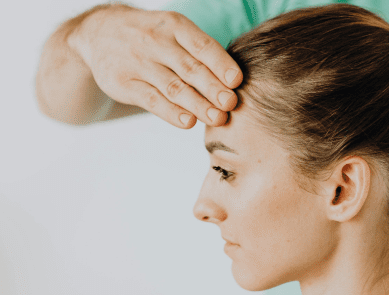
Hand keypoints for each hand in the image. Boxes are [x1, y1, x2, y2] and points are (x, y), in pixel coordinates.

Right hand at [69, 4, 240, 127]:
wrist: (99, 33)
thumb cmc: (154, 37)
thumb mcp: (174, 32)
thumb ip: (201, 53)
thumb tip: (236, 84)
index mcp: (174, 25)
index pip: (201, 45)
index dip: (220, 63)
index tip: (237, 81)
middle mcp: (156, 41)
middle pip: (190, 68)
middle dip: (213, 88)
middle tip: (231, 104)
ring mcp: (138, 62)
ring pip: (173, 87)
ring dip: (198, 104)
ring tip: (218, 119)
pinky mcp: (123, 83)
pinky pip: (151, 100)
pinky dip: (172, 113)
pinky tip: (189, 122)